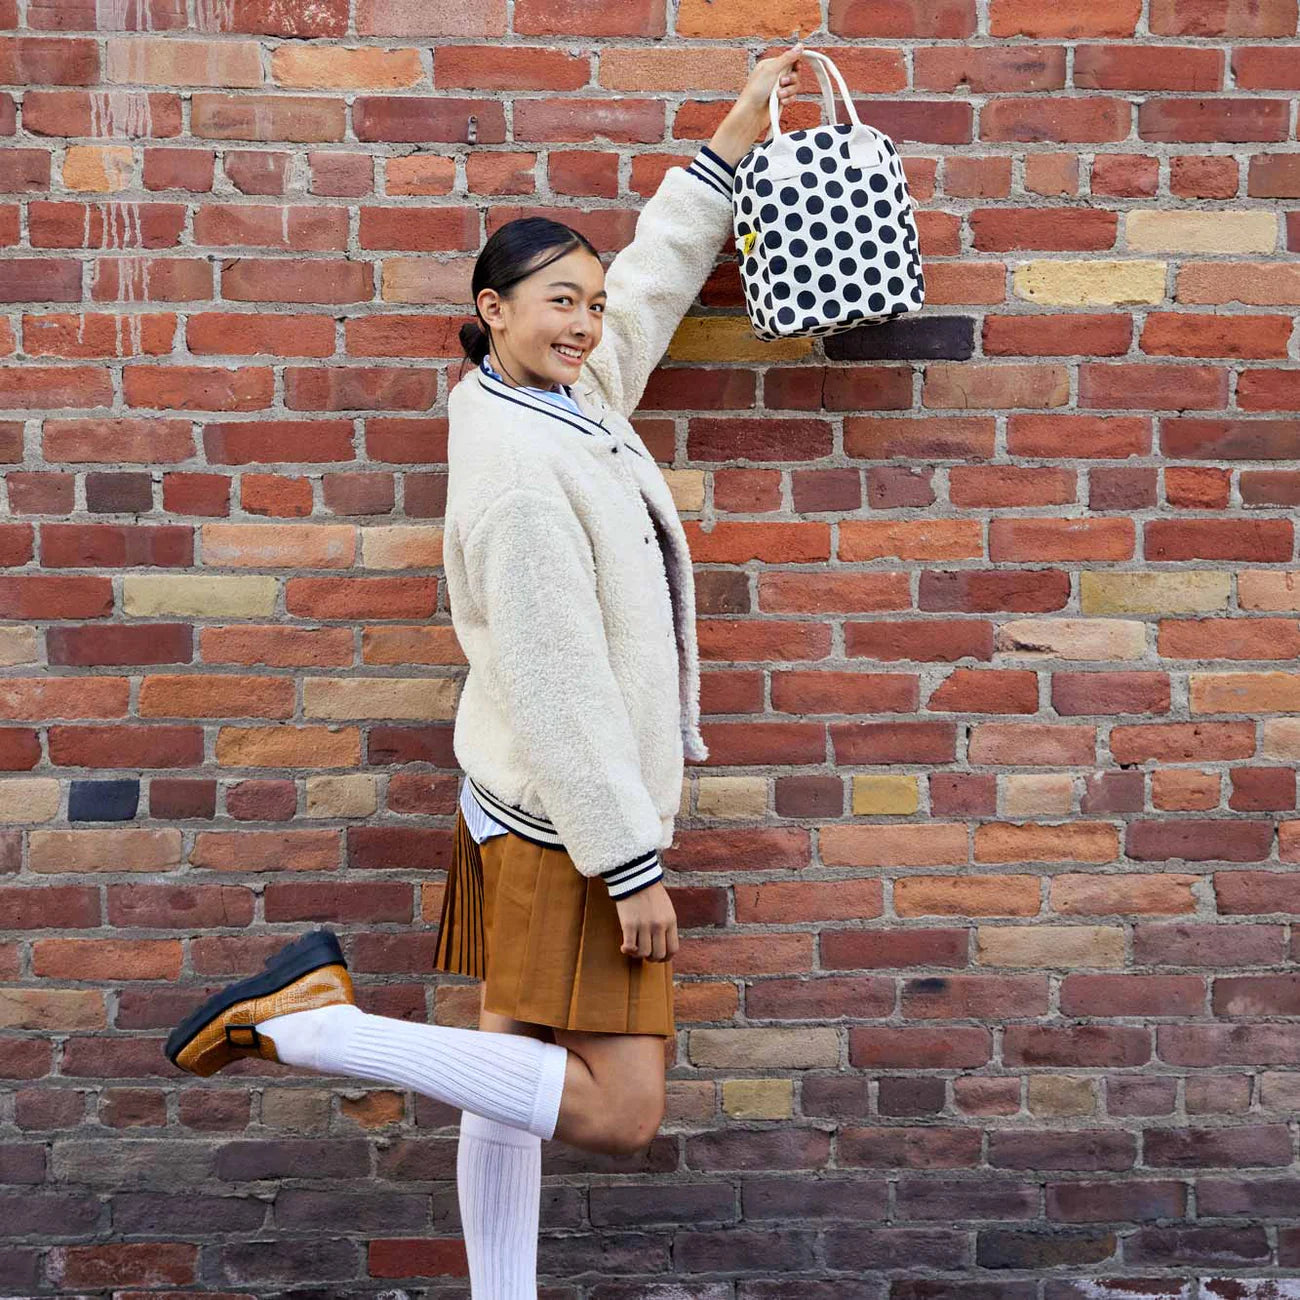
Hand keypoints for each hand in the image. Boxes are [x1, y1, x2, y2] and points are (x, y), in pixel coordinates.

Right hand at [614, 880, 678, 962]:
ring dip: (637, 954)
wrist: (635, 876)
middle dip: (651, 958)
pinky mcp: (629, 924)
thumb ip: (667, 925)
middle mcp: (659, 925)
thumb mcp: (666, 908)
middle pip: (658, 954)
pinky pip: (630, 947)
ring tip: (634, 948)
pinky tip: (624, 947)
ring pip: (643, 953)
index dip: (665, 958)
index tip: (658, 957)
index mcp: (670, 921)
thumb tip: (663, 944)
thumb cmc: (650, 892)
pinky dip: (627, 951)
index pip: (673, 949)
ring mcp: (644, 926)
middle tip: (644, 954)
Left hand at [707, 42, 804, 165]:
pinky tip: (780, 102)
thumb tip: (800, 46)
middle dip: (791, 79)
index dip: (795, 63)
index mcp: (771, 65)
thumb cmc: (755, 92)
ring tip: (778, 95)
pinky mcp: (780, 100)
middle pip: (795, 73)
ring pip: (795, 86)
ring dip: (789, 91)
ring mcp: (777, 88)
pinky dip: (788, 99)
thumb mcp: (772, 69)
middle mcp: (774, 75)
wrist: (751, 114)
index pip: (790, 59)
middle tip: (782, 83)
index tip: (796, 67)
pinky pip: (792, 97)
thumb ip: (787, 58)